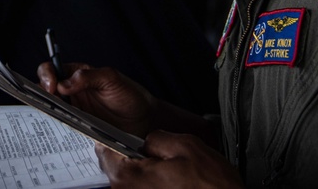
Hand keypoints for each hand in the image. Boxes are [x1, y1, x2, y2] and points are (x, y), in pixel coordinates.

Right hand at [37, 62, 156, 137]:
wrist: (144, 121)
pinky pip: (62, 124)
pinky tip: (66, 125)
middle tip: (53, 102)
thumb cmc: (130, 95)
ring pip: (51, 107)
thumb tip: (63, 84)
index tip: (52, 87)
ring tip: (60, 114)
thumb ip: (88, 76)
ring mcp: (74, 109)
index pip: (52, 68)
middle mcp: (72, 91)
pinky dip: (60, 125)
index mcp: (77, 74)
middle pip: (46, 88)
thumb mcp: (112, 79)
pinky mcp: (78, 126)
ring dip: (50, 110)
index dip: (47, 75)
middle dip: (43, 93)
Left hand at [96, 131, 242, 187]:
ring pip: (132, 180)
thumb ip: (157, 138)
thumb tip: (146, 140)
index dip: (114, 138)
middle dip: (132, 155)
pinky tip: (174, 182)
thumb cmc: (212, 187)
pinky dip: (153, 183)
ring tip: (171, 170)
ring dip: (145, 171)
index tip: (123, 134)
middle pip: (118, 167)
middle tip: (156, 152)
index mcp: (131, 177)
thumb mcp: (186, 146)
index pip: (105, 151)